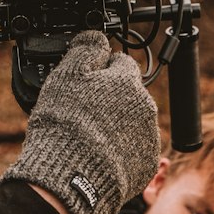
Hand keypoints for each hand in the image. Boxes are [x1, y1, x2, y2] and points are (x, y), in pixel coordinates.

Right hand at [0, 32, 160, 213]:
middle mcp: (145, 107)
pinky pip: (134, 148)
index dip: (100, 70)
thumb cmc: (65, 126)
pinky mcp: (146, 164)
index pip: (120, 63)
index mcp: (128, 81)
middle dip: (110, 98)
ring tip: (89, 136)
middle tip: (84, 111)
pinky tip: (99, 154)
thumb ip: (85, 49)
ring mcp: (148, 137)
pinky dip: (120, 148)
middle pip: (128, 93)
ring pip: (132, 121)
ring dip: (116, 123)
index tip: (86, 82)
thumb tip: (95, 36)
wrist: (70, 178)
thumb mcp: (65, 76)